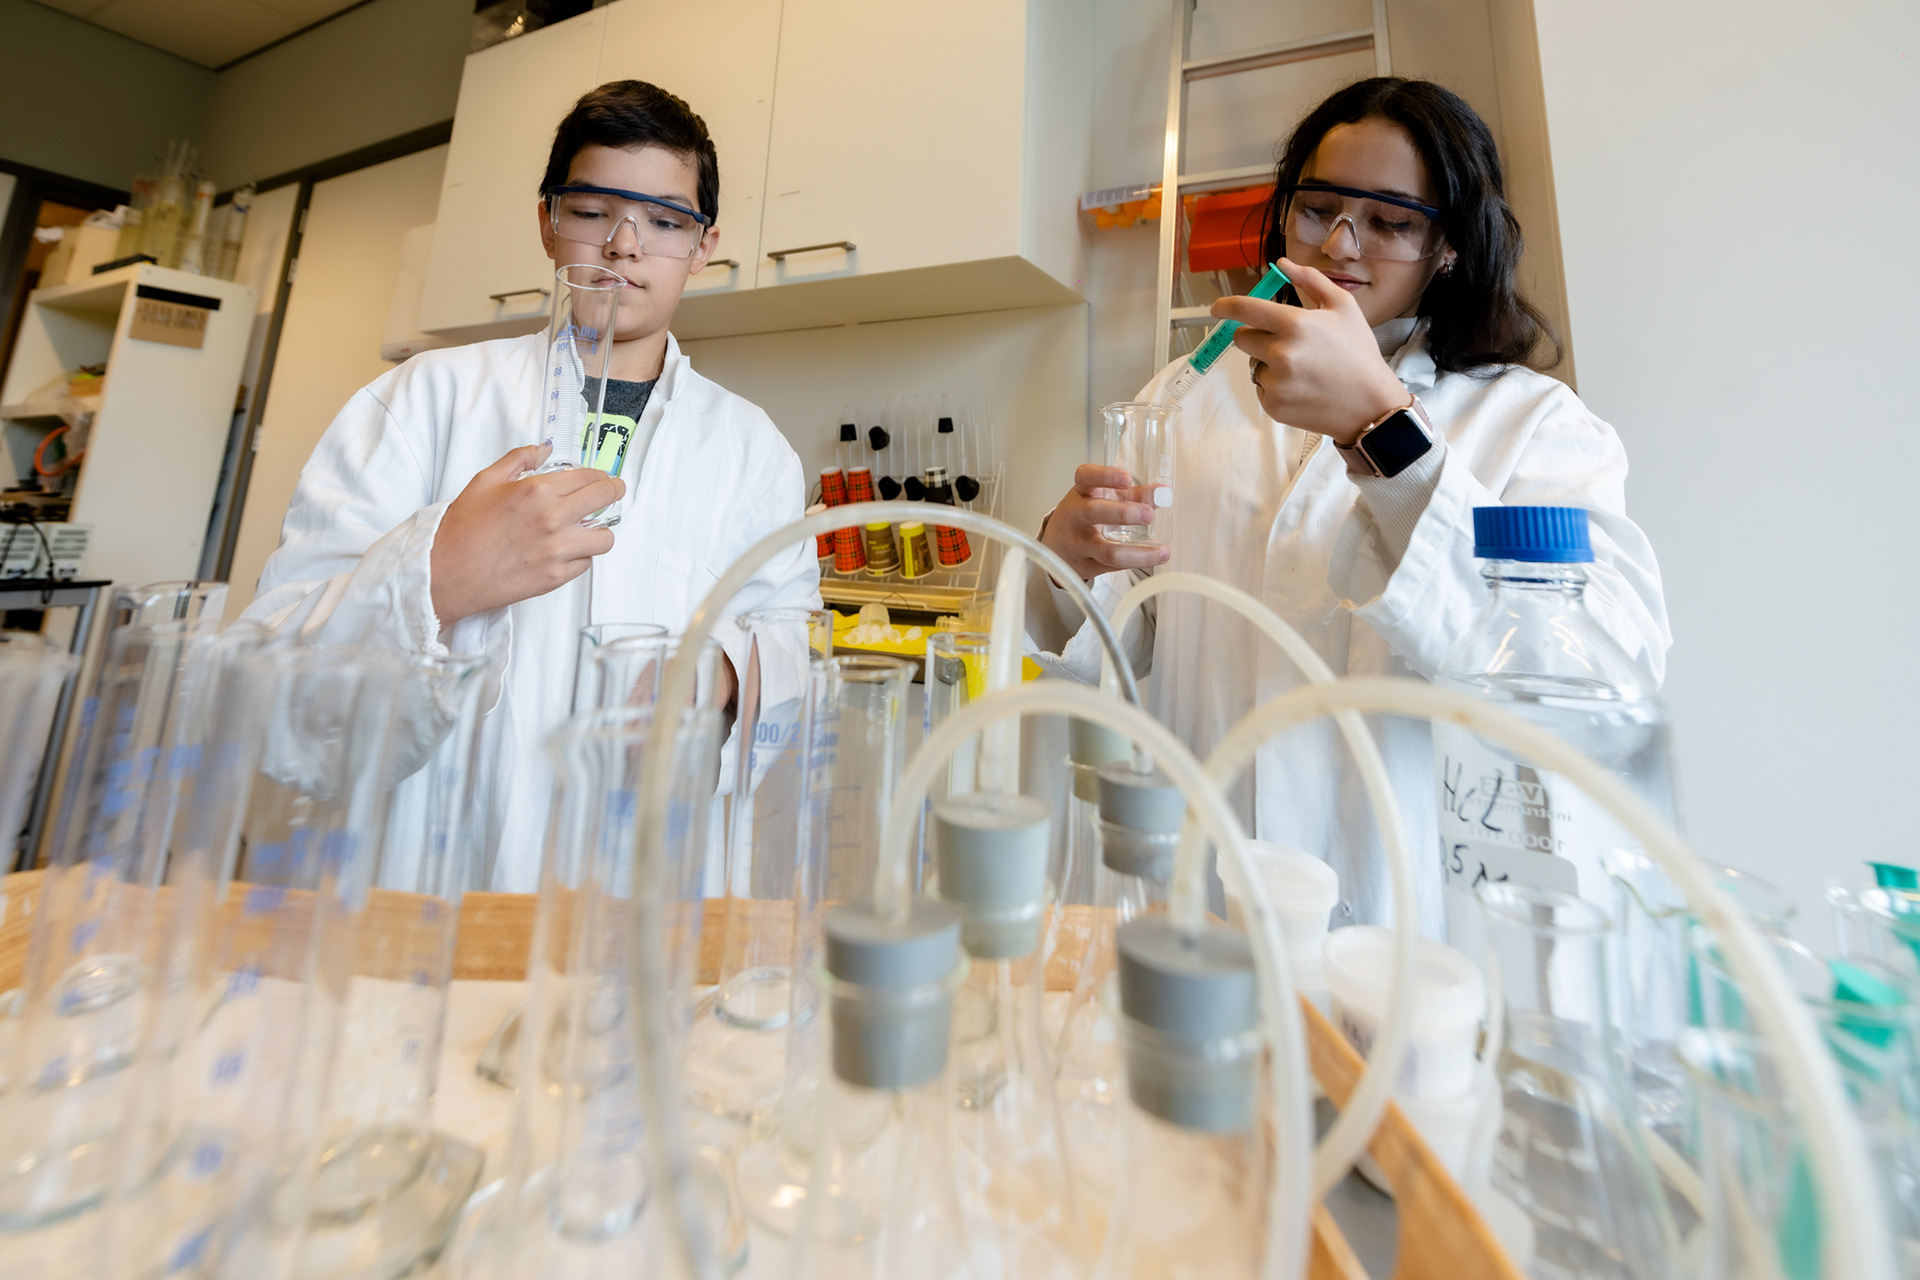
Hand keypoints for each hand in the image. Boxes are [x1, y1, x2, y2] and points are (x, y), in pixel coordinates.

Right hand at [431, 444, 624, 625]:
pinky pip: (586, 563)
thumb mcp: (486, 480)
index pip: (589, 477)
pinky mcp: (556, 577)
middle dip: (613, 492)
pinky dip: (581, 556)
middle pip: (606, 499)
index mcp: (538, 491)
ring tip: (587, 528)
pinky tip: (565, 550)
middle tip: (613, 492)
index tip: (603, 478)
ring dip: (599, 531)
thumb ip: (519, 459)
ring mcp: (558, 550)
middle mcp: (554, 519)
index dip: (601, 476)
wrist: (445, 571)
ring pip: (605, 538)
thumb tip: (543, 450)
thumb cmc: (461, 529)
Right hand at [1038, 464, 1171, 580]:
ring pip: (1106, 551)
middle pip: (1093, 512)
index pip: (1085, 477)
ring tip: (1162, 551)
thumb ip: (1135, 495)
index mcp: (1081, 493)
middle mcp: (1076, 517)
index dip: (1105, 476)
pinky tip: (1153, 558)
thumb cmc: (1084, 517)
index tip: (1127, 478)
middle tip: (1149, 515)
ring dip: (1137, 553)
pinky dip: (1136, 563)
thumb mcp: (1104, 499)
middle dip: (1122, 513)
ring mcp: (1078, 544)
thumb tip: (1163, 492)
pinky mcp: (1086, 566)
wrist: (1057, 546)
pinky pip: (1113, 567)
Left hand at [1217, 257, 1409, 445]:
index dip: (1226, 307)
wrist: (1370, 404)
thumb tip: (1281, 264)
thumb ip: (1310, 280)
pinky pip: (1261, 388)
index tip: (1217, 308)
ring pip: (1253, 364)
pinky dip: (1275, 385)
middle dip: (1255, 335)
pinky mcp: (1273, 406)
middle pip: (1242, 338)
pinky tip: (1301, 386)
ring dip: (1268, 362)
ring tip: (1302, 368)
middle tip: (1283, 341)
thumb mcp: (1343, 306)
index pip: (1245, 310)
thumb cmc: (1358, 352)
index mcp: (1295, 325)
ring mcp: (1275, 382)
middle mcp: (1280, 354)